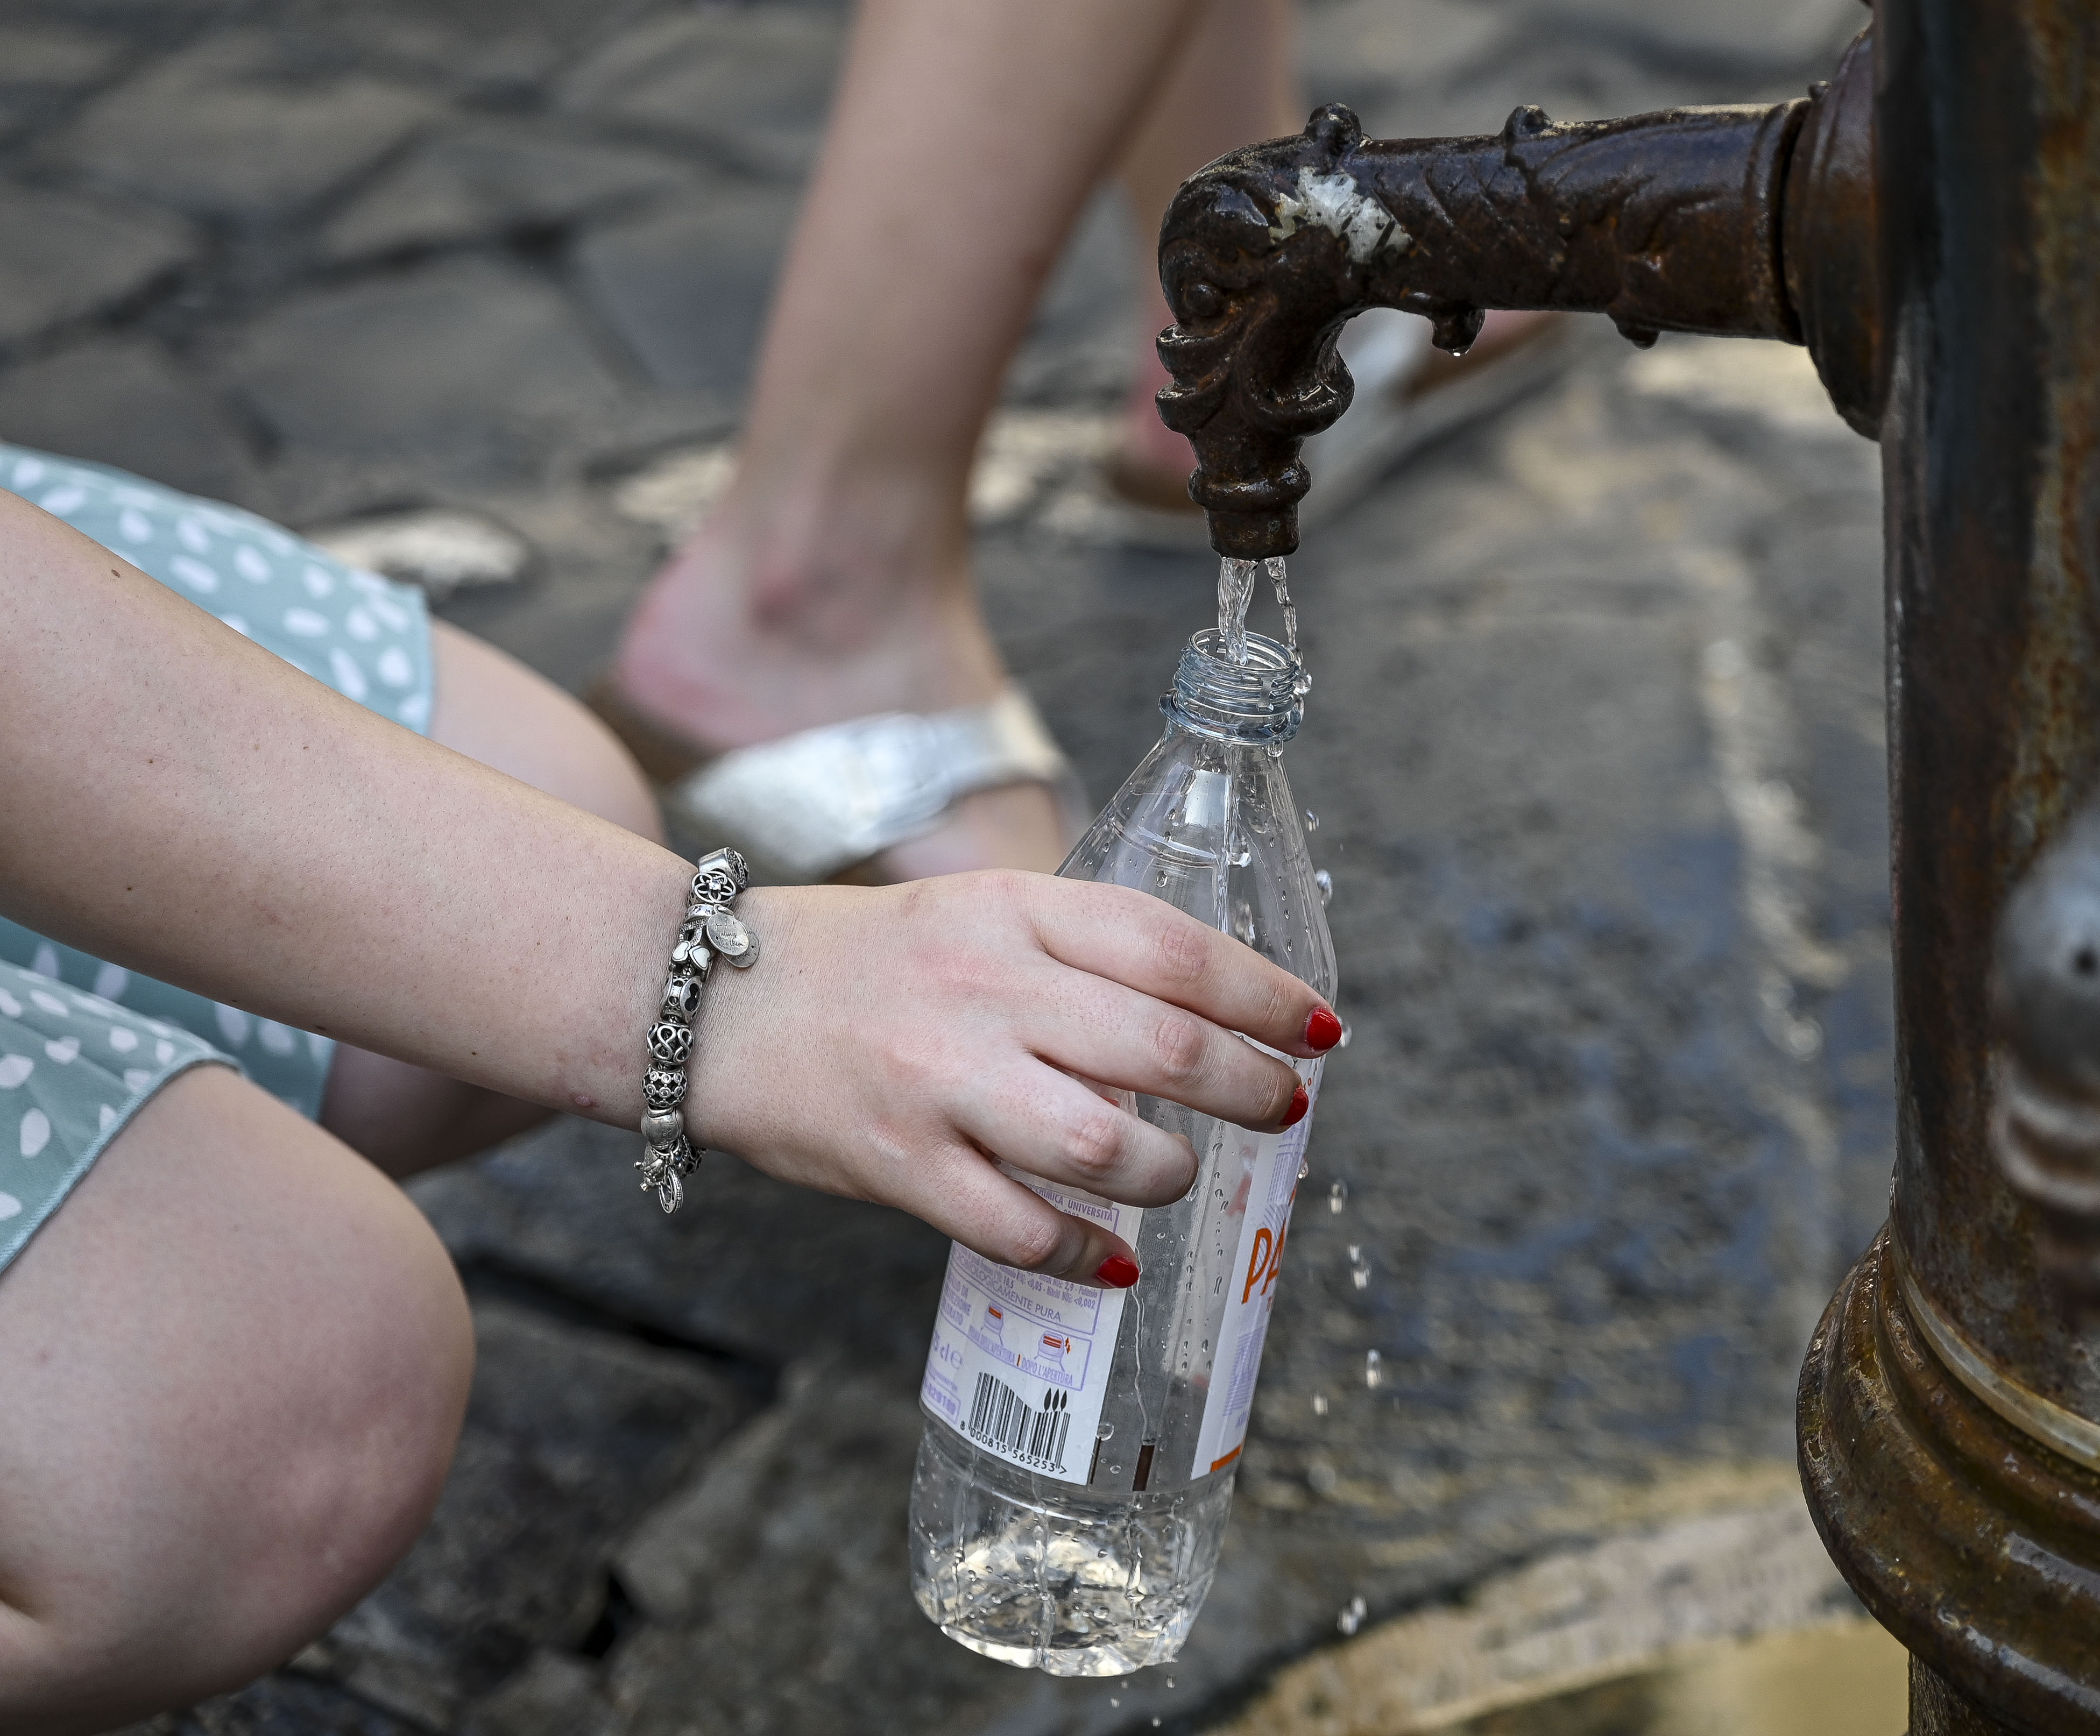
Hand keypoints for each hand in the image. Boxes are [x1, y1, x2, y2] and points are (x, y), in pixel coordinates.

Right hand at [692, 870, 1339, 1285]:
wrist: (710, 1002)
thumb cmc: (872, 961)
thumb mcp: (981, 912)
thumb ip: (1083, 950)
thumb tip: (1212, 1010)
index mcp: (1015, 914)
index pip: (1173, 948)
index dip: (1264, 994)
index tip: (1318, 1028)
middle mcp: (986, 991)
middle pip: (1163, 1049)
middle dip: (1252, 1088)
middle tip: (1283, 1107)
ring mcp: (941, 1082)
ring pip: (1105, 1146)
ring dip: (1172, 1176)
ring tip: (1184, 1178)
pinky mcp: (899, 1165)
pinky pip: (1020, 1227)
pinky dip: (1085, 1252)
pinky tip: (1113, 1257)